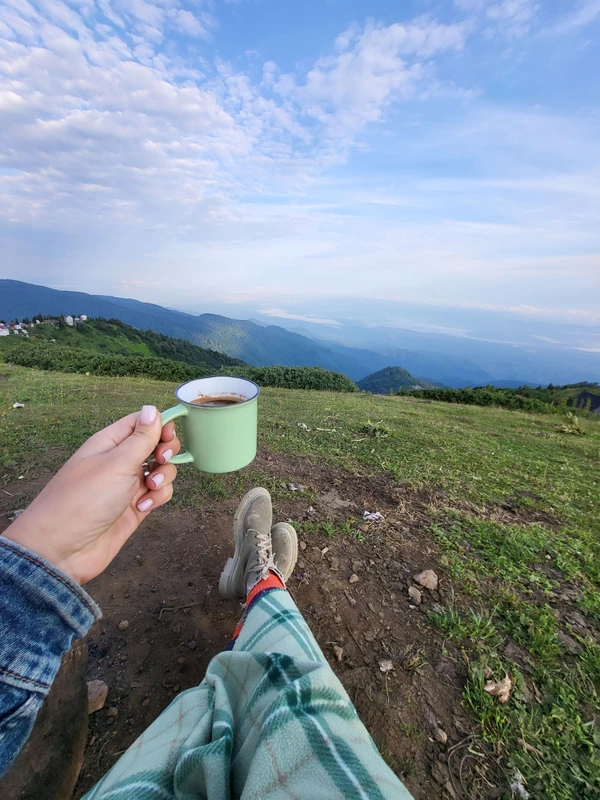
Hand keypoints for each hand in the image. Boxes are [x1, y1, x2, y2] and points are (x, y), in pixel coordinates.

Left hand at [2, 406, 180, 583]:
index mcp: (110, 443)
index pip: (142, 423)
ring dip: (163, 477)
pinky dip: (157, 499)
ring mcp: (128, 485)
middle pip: (156, 445)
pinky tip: (143, 507)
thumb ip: (141, 438)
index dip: (160, 425)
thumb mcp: (116, 462)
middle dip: (166, 452)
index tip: (168, 436)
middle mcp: (120, 461)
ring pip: (161, 471)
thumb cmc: (83, 499)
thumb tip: (152, 408)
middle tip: (160, 460)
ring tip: (149, 489)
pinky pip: (158, 494)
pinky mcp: (135, 507)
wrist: (63, 549)